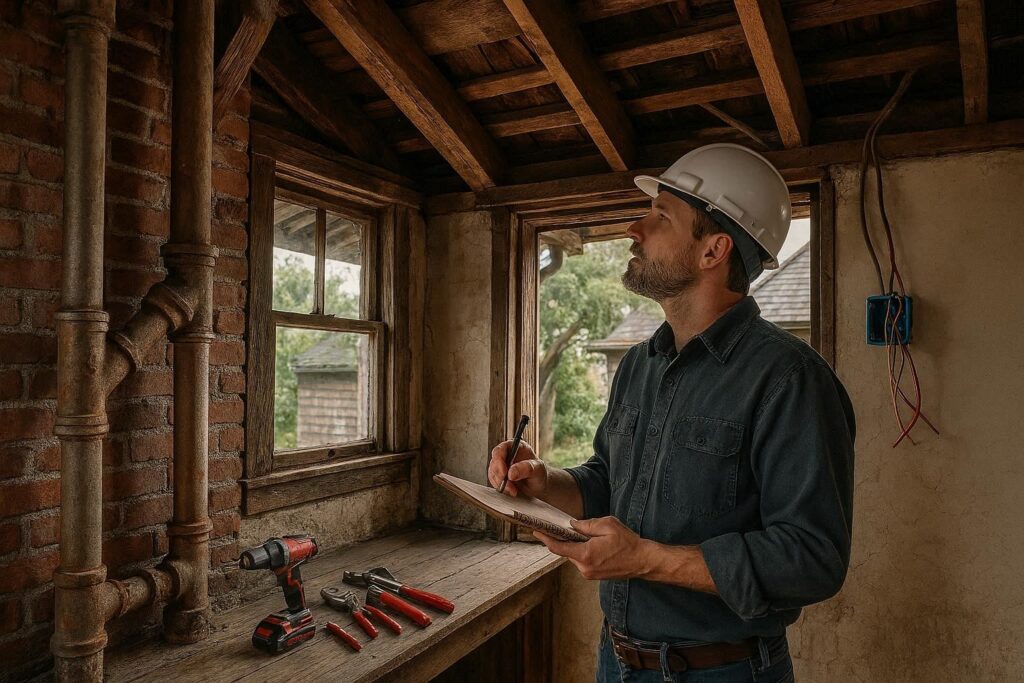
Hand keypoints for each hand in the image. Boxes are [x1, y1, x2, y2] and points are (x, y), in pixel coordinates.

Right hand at [488, 439, 546, 497]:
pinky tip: (511, 491)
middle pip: (494, 462)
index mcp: (516, 446)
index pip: (501, 449)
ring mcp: (502, 465)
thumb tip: (511, 473)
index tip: (504, 473)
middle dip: (500, 476)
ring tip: (514, 490)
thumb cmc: (540, 474)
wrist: (539, 486)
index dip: (499, 460)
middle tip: (510, 486)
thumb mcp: (538, 469)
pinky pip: (494, 481)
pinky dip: (501, 488)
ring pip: (492, 473)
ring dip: (501, 484)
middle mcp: (507, 454)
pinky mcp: (499, 475)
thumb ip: (526, 468)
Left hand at [533, 516, 650, 580]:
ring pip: (574, 556)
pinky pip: (582, 561)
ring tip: (589, 536)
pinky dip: (583, 552)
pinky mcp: (594, 575)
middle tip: (566, 527)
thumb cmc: (627, 542)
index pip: (558, 547)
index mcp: (586, 554)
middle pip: (566, 552)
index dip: (545, 539)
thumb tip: (572, 525)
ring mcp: (589, 574)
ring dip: (576, 546)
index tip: (536, 531)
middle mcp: (584, 567)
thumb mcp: (607, 525)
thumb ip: (587, 525)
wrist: (643, 561)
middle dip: (565, 539)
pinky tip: (593, 545)